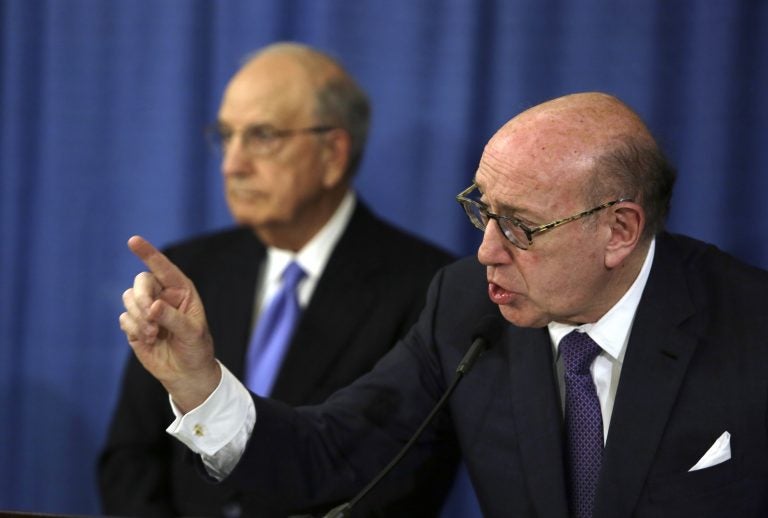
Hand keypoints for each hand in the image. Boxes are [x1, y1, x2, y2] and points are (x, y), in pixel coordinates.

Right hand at [119, 235, 220, 412]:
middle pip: (141, 282)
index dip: (148, 253)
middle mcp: (162, 295)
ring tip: (154, 333)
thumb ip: (172, 318)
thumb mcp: (191, 333)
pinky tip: (149, 339)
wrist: (186, 372)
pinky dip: (134, 328)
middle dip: (142, 298)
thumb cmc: (196, 348)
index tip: (133, 241)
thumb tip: (152, 306)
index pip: (163, 267)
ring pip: (129, 299)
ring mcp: (146, 309)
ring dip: (139, 317)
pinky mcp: (134, 324)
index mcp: (181, 290)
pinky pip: (124, 318)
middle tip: (151, 316)